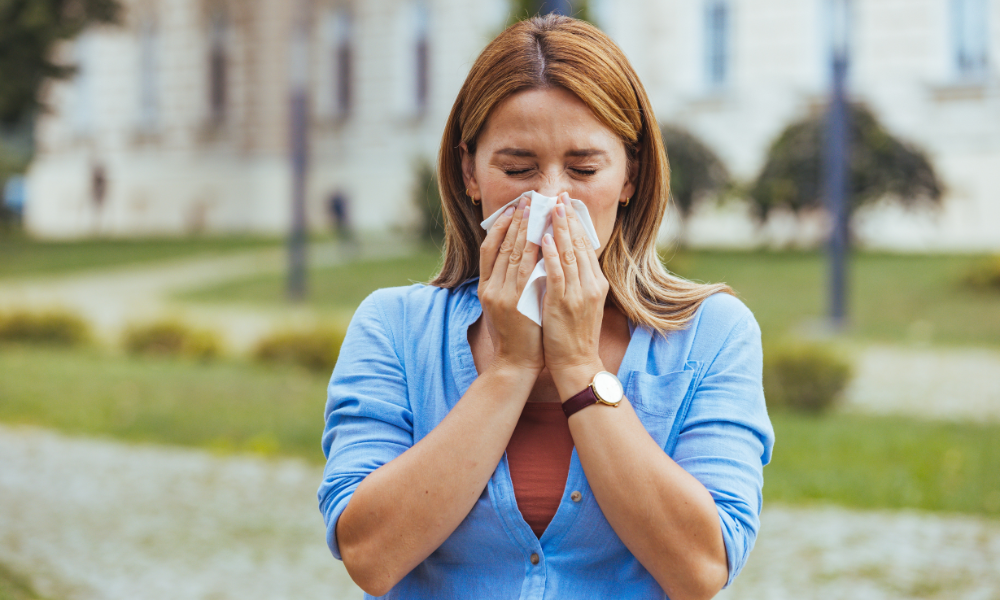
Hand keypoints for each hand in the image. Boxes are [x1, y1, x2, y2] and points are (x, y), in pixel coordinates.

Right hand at [478, 194, 543, 373]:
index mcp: (485, 287)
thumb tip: (524, 255)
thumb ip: (510, 282)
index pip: (489, 248)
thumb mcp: (506, 305)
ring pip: (513, 253)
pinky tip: (543, 236)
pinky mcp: (514, 302)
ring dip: (526, 228)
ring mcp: (501, 294)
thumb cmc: (517, 334)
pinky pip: (525, 270)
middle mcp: (490, 287)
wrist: (516, 362)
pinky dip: (534, 251)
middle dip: (516, 220)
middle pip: (502, 245)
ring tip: (536, 209)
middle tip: (528, 199)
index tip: (513, 208)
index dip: (500, 226)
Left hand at [539, 194, 609, 398]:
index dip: (575, 223)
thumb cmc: (574, 334)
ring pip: (568, 253)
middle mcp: (590, 284)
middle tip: (559, 196)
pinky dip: (550, 254)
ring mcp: (578, 293)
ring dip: (558, 229)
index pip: (585, 246)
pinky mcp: (563, 303)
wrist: (576, 363)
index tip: (567, 204)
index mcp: (596, 283)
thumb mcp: (582, 302)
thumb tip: (564, 256)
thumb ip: (577, 280)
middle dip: (568, 218)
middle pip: (578, 244)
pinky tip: (543, 239)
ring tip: (550, 208)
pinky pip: (556, 273)